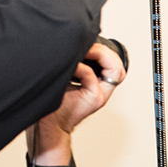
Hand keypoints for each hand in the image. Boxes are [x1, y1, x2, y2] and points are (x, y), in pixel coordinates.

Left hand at [26, 42, 126, 165]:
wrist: (49, 123)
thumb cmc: (54, 102)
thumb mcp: (67, 77)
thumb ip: (75, 63)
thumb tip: (75, 43)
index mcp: (98, 84)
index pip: (114, 64)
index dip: (105, 51)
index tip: (88, 44)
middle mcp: (103, 89)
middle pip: (118, 65)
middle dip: (103, 50)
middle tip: (87, 46)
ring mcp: (100, 94)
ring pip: (115, 70)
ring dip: (100, 55)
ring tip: (83, 52)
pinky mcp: (94, 99)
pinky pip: (91, 76)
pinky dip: (81, 68)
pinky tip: (71, 66)